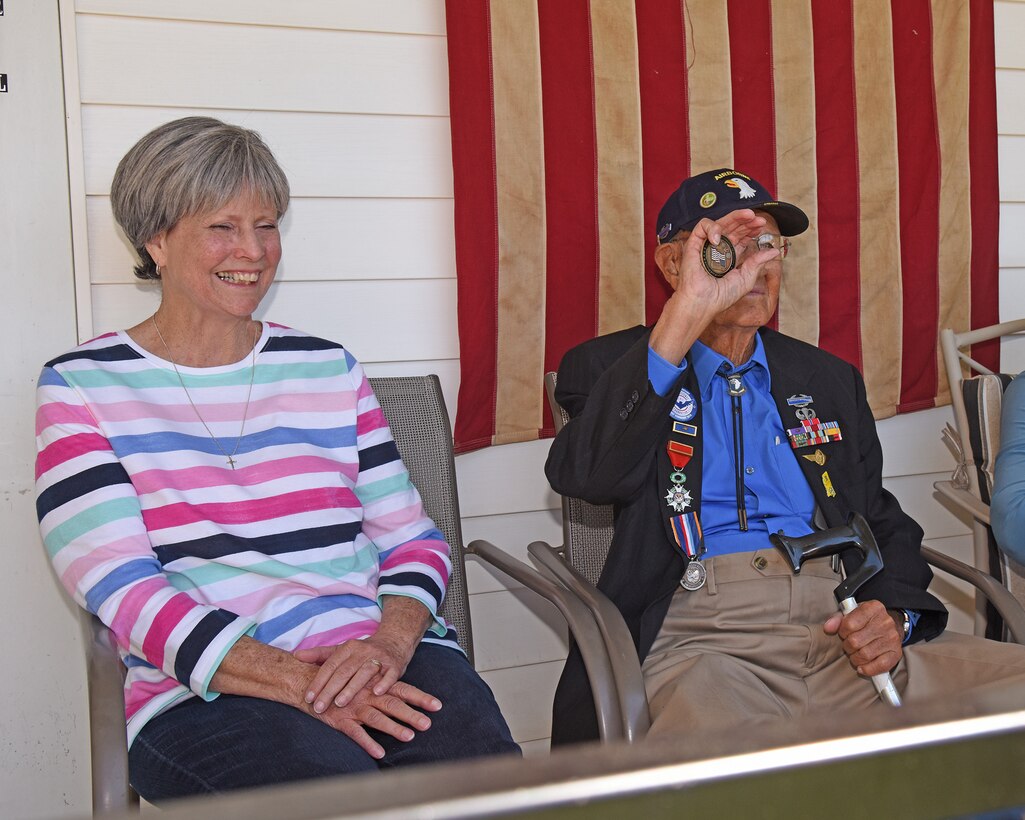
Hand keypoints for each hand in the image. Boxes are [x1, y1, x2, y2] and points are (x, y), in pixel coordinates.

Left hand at [295, 631, 415, 712]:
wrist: (393, 642)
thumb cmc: (362, 652)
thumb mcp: (341, 650)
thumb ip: (319, 654)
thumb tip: (296, 655)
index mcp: (348, 647)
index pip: (330, 665)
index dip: (318, 681)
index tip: (308, 697)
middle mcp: (363, 651)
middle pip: (344, 671)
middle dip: (330, 690)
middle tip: (319, 707)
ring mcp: (380, 658)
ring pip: (365, 672)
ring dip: (352, 688)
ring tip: (340, 703)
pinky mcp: (395, 665)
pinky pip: (390, 675)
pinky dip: (384, 684)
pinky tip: (375, 693)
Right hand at [303, 678, 441, 759]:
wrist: (307, 683)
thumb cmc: (337, 680)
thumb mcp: (359, 676)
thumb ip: (379, 682)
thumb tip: (398, 689)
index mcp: (374, 685)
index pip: (402, 689)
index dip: (420, 697)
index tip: (438, 705)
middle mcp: (367, 695)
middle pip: (394, 704)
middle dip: (412, 714)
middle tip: (428, 724)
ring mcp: (354, 707)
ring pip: (377, 718)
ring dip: (394, 728)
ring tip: (410, 736)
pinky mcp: (340, 720)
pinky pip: (356, 733)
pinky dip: (368, 742)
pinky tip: (379, 752)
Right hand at [668, 209, 779, 307]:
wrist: (703, 303)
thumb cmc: (720, 297)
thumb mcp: (746, 279)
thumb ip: (758, 263)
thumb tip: (774, 251)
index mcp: (729, 257)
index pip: (741, 237)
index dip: (751, 230)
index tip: (761, 227)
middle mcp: (718, 250)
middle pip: (733, 228)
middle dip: (747, 221)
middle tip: (758, 219)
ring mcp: (706, 246)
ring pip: (720, 223)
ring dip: (735, 216)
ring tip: (748, 216)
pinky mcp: (693, 244)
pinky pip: (701, 227)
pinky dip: (712, 228)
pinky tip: (719, 238)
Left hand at [823, 599, 902, 676]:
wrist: (892, 625)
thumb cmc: (867, 620)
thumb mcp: (852, 613)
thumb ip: (837, 619)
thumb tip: (828, 628)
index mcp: (873, 608)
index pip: (849, 624)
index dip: (842, 632)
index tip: (844, 634)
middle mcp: (885, 622)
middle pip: (855, 641)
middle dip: (848, 646)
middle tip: (849, 646)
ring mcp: (892, 638)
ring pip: (865, 655)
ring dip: (855, 658)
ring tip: (855, 654)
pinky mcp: (897, 653)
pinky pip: (880, 665)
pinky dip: (868, 669)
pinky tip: (862, 667)